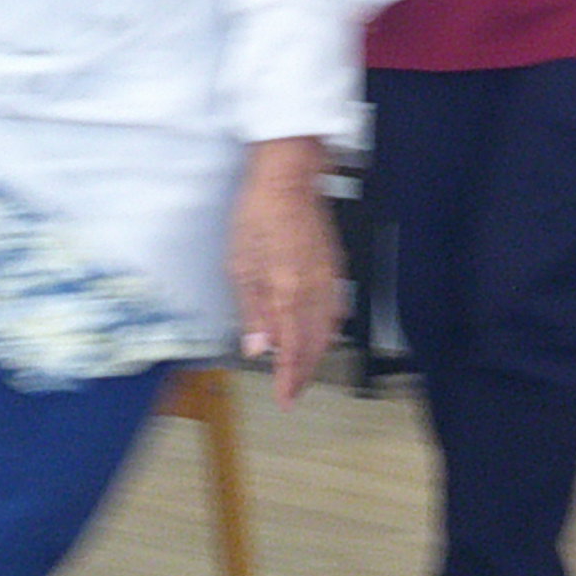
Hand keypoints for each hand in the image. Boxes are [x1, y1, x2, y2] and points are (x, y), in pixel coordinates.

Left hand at [227, 140, 343, 405]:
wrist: (288, 177)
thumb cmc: (260, 212)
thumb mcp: (239, 264)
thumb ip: (251, 310)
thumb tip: (257, 346)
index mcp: (287, 291)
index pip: (291, 349)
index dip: (288, 378)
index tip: (284, 398)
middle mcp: (313, 289)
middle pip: (314, 345)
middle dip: (304, 373)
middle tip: (292, 392)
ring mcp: (328, 278)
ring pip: (328, 330)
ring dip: (316, 355)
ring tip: (303, 369)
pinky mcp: (334, 266)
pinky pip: (336, 309)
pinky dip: (328, 330)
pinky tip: (321, 333)